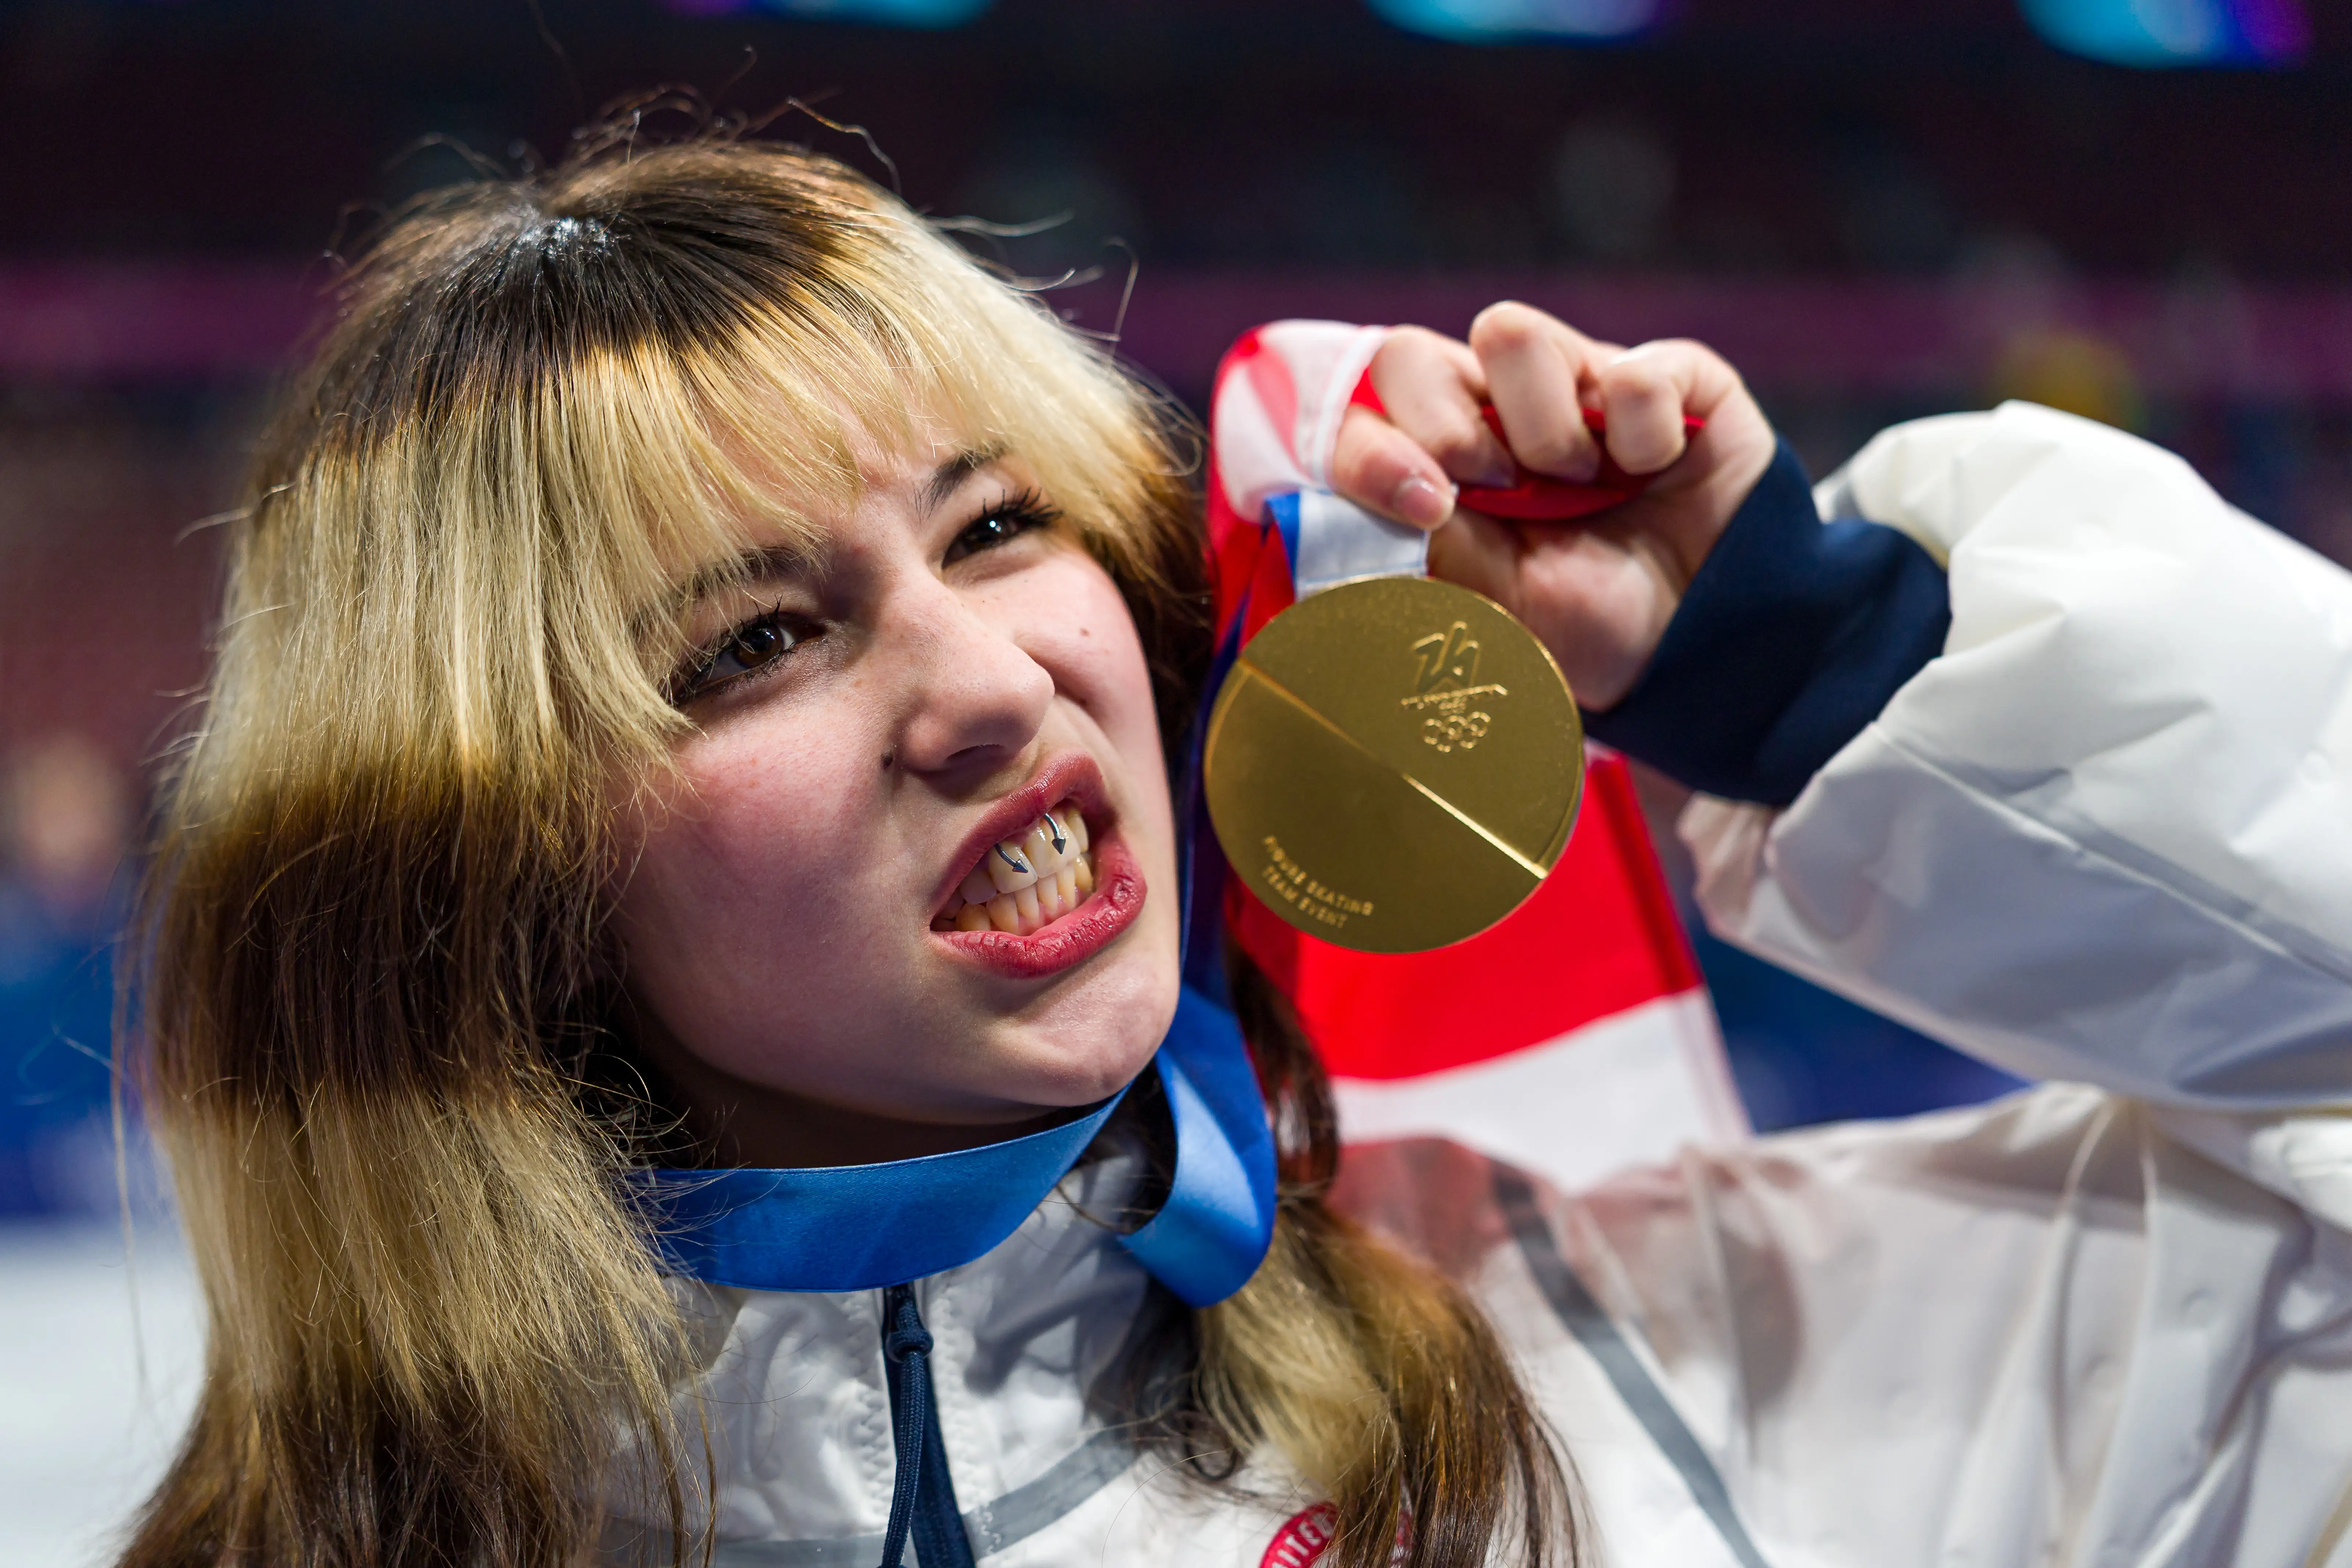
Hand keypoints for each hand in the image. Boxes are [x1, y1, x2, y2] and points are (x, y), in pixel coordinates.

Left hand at [1330, 302, 1777, 709]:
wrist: (1700, 646)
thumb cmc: (1586, 624)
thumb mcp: (1487, 603)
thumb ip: (1419, 547)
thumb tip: (1352, 511)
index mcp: (1436, 464)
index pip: (1357, 416)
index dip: (1364, 449)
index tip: (1420, 506)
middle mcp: (1495, 408)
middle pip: (1408, 353)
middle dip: (1445, 429)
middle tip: (1498, 492)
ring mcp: (1577, 380)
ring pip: (1507, 330)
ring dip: (1541, 429)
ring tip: (1582, 486)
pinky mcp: (1667, 376)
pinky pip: (1634, 368)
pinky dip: (1645, 437)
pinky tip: (1656, 473)